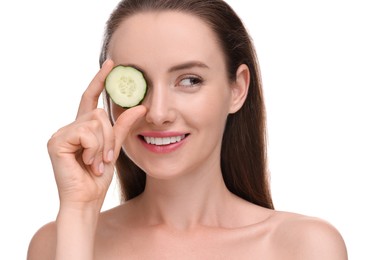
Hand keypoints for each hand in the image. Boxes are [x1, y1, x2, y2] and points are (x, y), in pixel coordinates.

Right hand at [47, 59, 145, 210]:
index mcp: (83, 127)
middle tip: (105, 158)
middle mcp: (70, 127)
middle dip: (109, 136)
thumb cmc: (98, 176)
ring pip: (94, 121)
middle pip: (98, 112)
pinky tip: (88, 163)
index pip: (91, 97)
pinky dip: (94, 149)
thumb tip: (139, 106)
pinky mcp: (56, 141)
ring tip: (96, 162)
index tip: (112, 63)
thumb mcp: (115, 147)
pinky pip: (87, 133)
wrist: (87, 199)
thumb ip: (123, 126)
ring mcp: (61, 133)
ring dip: (102, 145)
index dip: (100, 80)